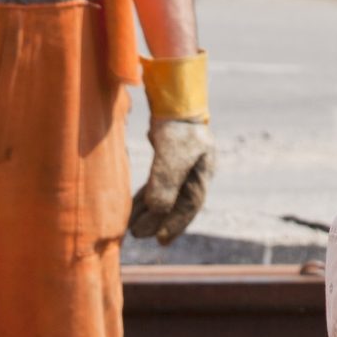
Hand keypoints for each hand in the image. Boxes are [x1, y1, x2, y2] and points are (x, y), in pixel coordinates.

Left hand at [131, 119, 213, 244]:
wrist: (174, 97)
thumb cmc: (176, 126)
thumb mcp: (172, 154)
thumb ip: (165, 182)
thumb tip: (157, 210)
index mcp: (202, 173)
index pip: (189, 205)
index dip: (175, 224)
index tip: (160, 239)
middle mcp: (195, 171)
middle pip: (177, 202)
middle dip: (159, 221)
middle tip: (140, 236)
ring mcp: (182, 164)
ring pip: (166, 193)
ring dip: (150, 210)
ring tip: (133, 225)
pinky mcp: (168, 156)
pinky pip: (157, 182)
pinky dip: (146, 195)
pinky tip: (135, 206)